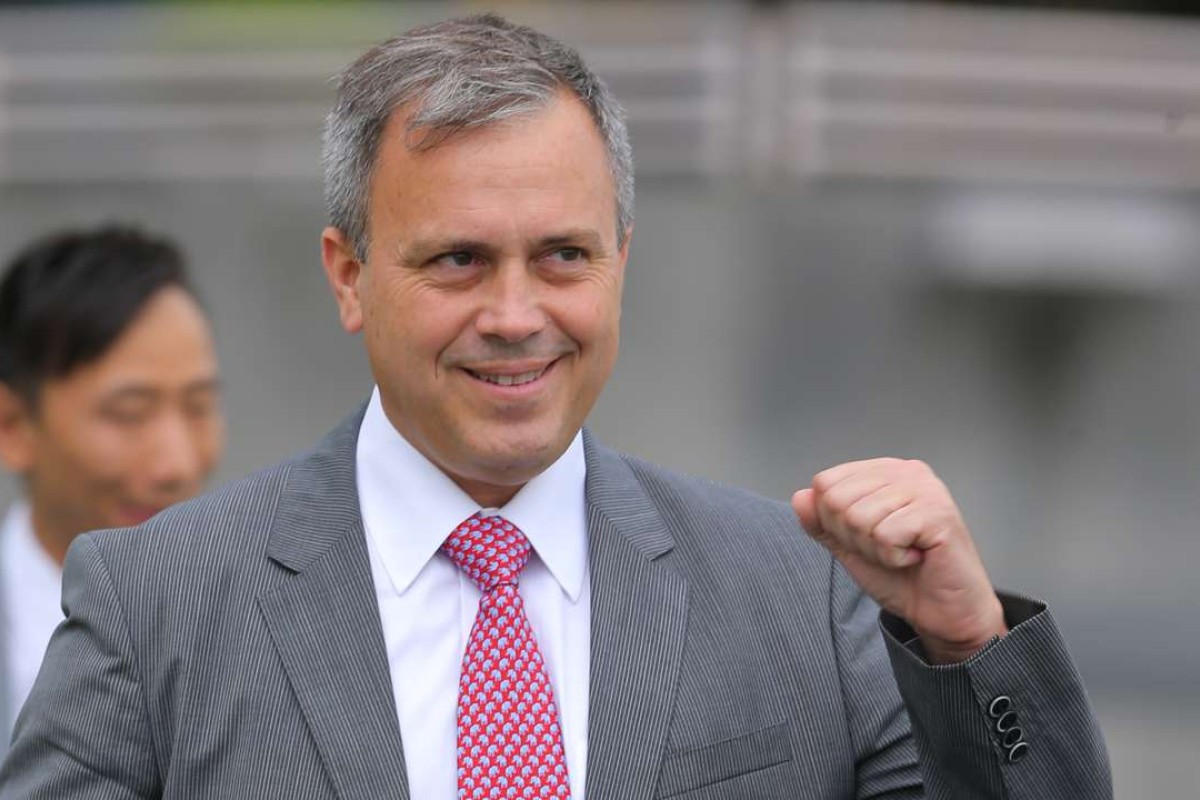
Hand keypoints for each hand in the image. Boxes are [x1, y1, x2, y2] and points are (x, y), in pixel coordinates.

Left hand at [792, 458, 1006, 663]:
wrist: (943, 613)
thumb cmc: (902, 577)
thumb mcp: (849, 547)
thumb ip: (822, 523)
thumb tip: (801, 497)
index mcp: (883, 472)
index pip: (825, 483)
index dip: (833, 523)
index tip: (866, 539)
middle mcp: (906, 472)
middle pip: (837, 499)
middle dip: (853, 538)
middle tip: (887, 549)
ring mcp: (925, 489)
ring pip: (859, 518)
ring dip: (875, 550)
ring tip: (903, 553)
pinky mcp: (938, 513)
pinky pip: (885, 535)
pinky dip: (894, 558)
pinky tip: (916, 558)